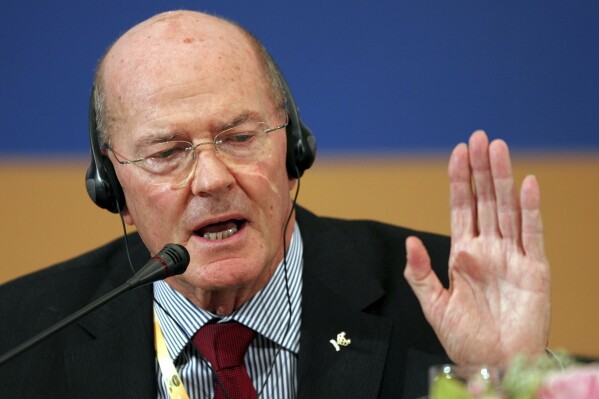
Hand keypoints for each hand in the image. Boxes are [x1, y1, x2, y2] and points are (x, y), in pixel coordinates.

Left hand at [404, 130, 550, 365]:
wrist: (494, 363)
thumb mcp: (434, 306)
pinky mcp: (534, 269)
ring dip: (502, 179)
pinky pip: (532, 234)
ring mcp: (512, 256)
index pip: (461, 208)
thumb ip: (420, 273)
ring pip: (506, 209)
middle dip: (480, 169)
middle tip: (478, 137)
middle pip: (484, 200)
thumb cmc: (466, 338)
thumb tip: (409, 240)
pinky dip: (530, 209)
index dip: (459, 180)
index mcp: (463, 254)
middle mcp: (488, 249)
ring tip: (497, 148)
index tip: (457, 152)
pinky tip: (527, 184)